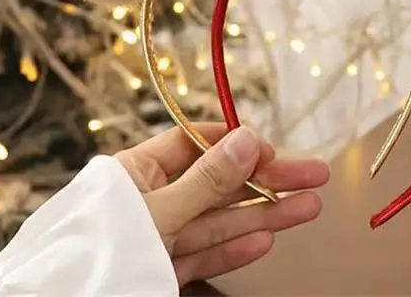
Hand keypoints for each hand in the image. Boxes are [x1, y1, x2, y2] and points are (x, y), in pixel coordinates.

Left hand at [115, 123, 328, 286]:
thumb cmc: (95, 256)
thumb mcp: (157, 211)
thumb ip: (206, 180)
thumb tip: (247, 139)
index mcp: (137, 171)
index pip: (196, 144)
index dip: (238, 145)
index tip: (274, 152)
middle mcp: (150, 199)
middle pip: (219, 183)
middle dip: (268, 180)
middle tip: (314, 175)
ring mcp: (157, 237)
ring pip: (219, 220)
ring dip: (264, 213)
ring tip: (308, 206)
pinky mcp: (161, 271)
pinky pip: (204, 254)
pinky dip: (235, 248)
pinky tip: (267, 238)